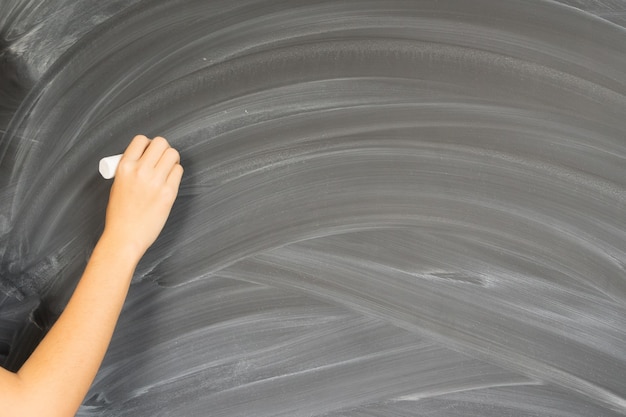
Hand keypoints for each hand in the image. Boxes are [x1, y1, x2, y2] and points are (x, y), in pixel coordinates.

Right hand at [102, 135, 182, 258]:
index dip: (148, 144)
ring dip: (172, 160)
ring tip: (167, 170)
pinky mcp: (168, 192)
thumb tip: (146, 158)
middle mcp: (140, 170)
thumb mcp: (118, 184)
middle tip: (161, 160)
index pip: (141, 140)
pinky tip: (169, 181)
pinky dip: (176, 173)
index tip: (150, 152)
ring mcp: (155, 181)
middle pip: (161, 143)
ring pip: (173, 154)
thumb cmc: (120, 214)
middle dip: (163, 149)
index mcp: (124, 167)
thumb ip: (131, 168)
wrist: (125, 236)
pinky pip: (178, 171)